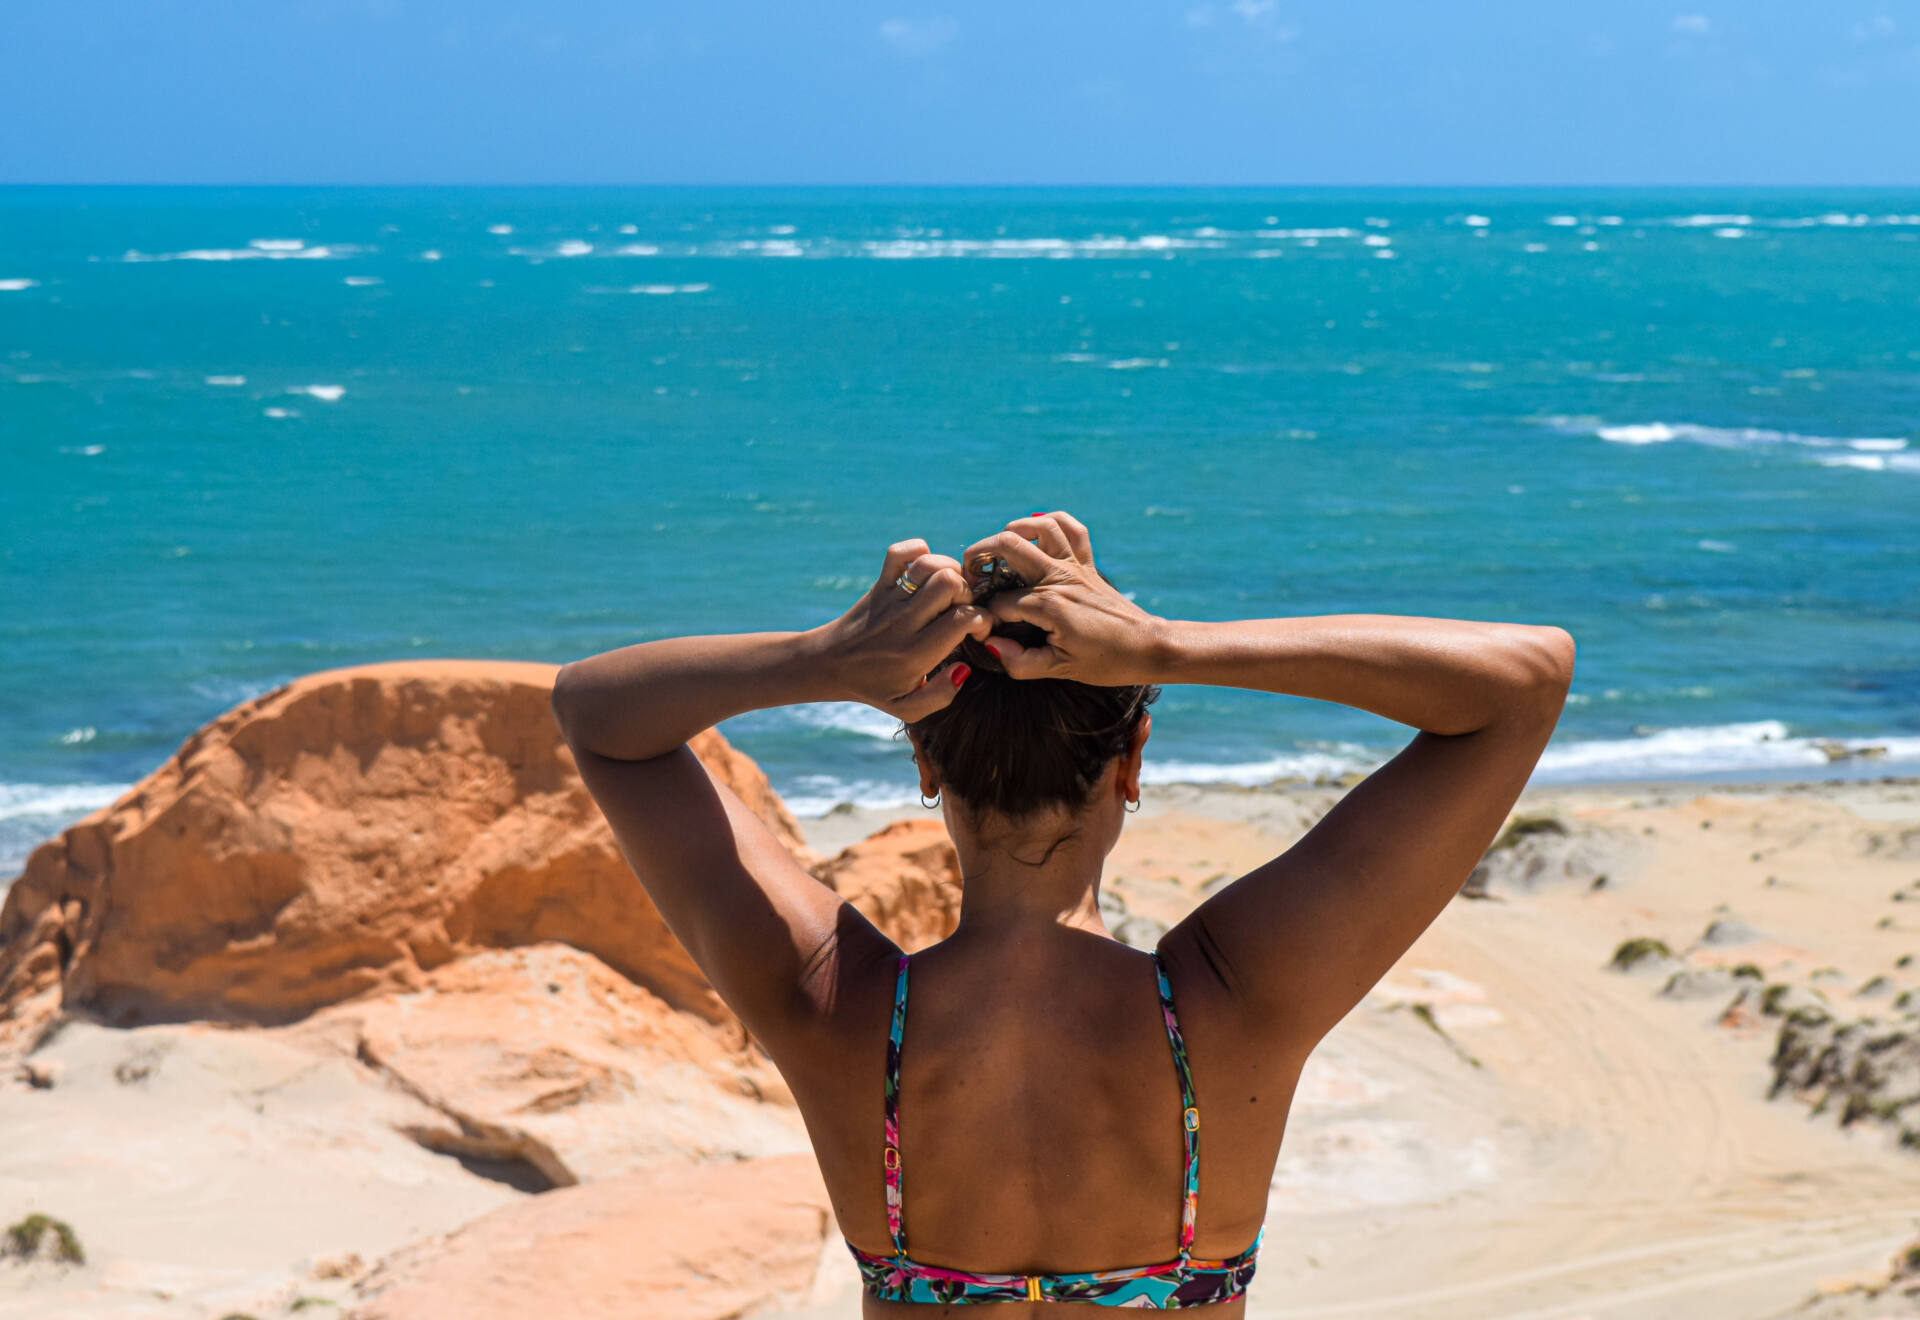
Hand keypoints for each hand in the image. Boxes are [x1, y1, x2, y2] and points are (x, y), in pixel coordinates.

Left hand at [814, 539, 992, 720]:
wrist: (828, 666)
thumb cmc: (874, 687)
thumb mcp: (908, 707)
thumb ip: (941, 695)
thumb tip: (964, 668)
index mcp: (915, 654)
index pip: (962, 619)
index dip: (982, 619)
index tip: (978, 629)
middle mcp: (903, 622)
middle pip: (949, 583)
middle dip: (968, 591)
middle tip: (964, 606)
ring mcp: (889, 600)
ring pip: (928, 564)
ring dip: (949, 569)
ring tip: (950, 587)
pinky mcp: (878, 585)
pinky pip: (898, 553)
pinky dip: (917, 549)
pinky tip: (924, 568)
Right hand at [961, 511, 1164, 685]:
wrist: (1147, 648)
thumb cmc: (1106, 662)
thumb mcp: (1059, 670)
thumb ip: (1019, 662)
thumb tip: (991, 645)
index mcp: (1048, 606)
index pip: (998, 604)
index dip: (983, 617)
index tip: (982, 631)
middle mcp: (1059, 578)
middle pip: (1009, 546)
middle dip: (979, 554)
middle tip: (969, 571)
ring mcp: (1075, 567)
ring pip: (1041, 527)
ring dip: (1014, 529)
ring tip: (998, 546)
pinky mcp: (1088, 564)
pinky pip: (1073, 529)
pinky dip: (1053, 522)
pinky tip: (1037, 530)